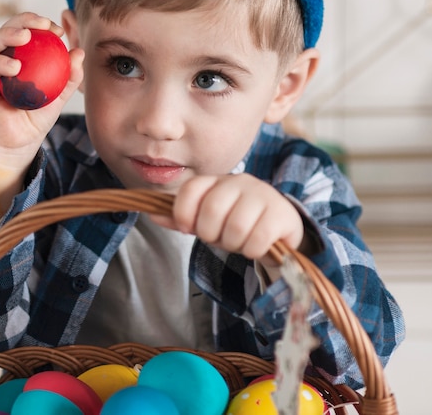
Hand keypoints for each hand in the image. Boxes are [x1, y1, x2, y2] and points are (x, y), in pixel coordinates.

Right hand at [0, 12, 83, 226]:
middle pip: (5, 31)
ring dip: (7, 36)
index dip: (39, 24)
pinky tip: (15, 66)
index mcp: (17, 57)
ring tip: (26, 37)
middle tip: (42, 24)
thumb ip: (70, 77)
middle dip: (22, 20)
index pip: (25, 32)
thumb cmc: (36, 119)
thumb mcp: (58, 97)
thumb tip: (79, 53)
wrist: (18, 145)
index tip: (58, 29)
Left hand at [152, 174, 304, 265]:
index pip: (191, 189)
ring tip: (240, 241)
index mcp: (216, 181)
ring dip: (234, 244)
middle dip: (211, 234)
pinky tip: (257, 245)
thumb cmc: (235, 221)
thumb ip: (181, 218)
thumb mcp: (206, 220)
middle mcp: (239, 181)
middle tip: (220, 238)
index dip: (183, 212)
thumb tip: (151, 213)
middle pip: (212, 210)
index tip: (188, 228)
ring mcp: (262, 194)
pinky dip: (252, 250)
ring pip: (235, 227)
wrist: (278, 227)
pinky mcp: (280, 213)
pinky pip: (257, 239)